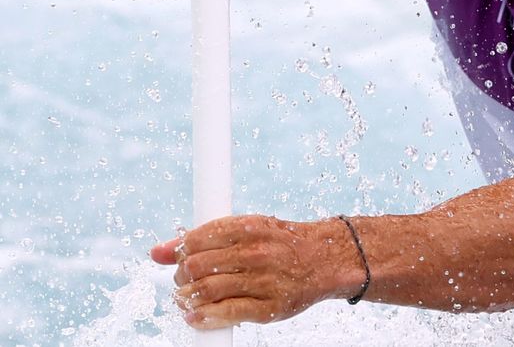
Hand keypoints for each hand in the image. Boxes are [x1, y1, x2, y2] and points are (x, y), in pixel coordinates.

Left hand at [150, 215, 354, 328]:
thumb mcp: (249, 228)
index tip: (179, 260)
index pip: (196, 240)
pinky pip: (226, 313)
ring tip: (188, 299)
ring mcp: (262, 280)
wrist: (325, 260)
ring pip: (205, 291)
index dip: (179, 253)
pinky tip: (195, 316)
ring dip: (187, 298)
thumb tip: (156, 252)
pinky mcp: (268, 307)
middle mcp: (255, 252)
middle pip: (195, 267)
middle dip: (181, 278)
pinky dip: (203, 317)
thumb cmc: (282, 243)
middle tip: (183, 282)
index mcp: (249, 227)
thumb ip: (205, 238)